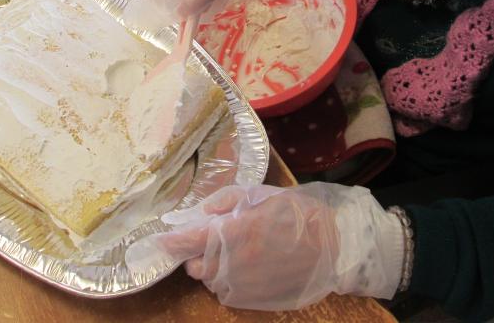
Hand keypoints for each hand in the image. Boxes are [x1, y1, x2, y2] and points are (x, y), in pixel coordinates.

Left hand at [125, 183, 404, 310]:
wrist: (334, 247)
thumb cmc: (297, 213)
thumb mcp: (261, 193)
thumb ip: (225, 200)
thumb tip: (198, 213)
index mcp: (237, 232)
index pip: (190, 241)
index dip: (171, 241)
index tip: (159, 239)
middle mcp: (235, 263)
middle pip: (195, 266)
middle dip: (194, 254)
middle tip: (209, 239)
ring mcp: (244, 285)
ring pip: (209, 281)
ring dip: (210, 267)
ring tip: (232, 250)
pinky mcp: (253, 300)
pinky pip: (226, 292)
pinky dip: (226, 280)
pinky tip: (245, 266)